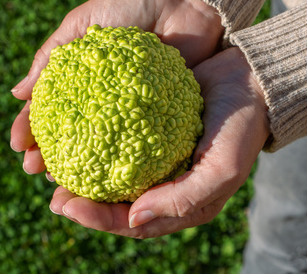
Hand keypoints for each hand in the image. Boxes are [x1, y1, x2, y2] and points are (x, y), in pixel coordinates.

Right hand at [11, 0, 223, 173]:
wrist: (180, 1)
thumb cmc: (128, 6)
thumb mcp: (82, 24)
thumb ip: (50, 55)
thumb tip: (16, 94)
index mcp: (81, 77)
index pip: (49, 108)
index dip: (31, 128)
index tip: (18, 147)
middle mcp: (102, 97)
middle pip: (71, 133)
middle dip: (50, 155)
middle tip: (36, 172)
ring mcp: (129, 109)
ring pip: (101, 145)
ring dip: (80, 166)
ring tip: (63, 183)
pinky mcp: (157, 114)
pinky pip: (136, 142)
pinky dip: (120, 161)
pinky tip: (106, 178)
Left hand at [47, 47, 269, 237]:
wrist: (253, 83)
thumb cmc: (242, 127)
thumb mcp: (222, 169)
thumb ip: (183, 199)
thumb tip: (134, 218)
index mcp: (182, 203)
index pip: (133, 223)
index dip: (97, 220)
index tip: (65, 205)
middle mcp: (167, 186)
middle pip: (118, 206)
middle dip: (84, 204)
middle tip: (53, 195)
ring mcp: (159, 160)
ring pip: (115, 177)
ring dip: (86, 177)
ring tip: (55, 171)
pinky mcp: (153, 134)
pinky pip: (120, 144)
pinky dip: (99, 146)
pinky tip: (78, 137)